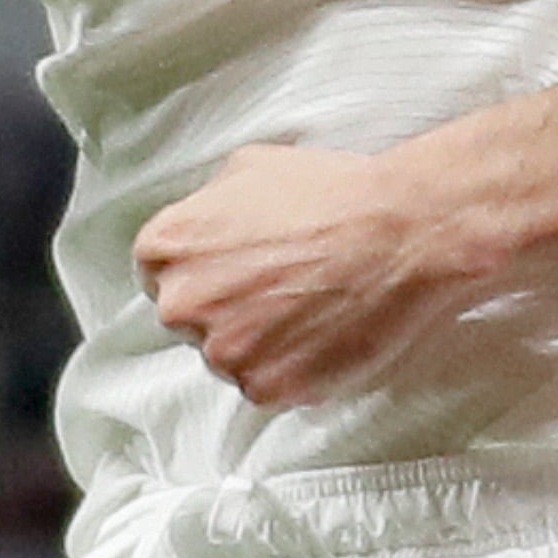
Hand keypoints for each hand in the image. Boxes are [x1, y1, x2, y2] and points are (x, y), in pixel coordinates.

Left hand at [131, 138, 503, 406]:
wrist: (399, 235)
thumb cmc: (331, 194)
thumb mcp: (248, 169)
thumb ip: (207, 205)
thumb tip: (205, 223)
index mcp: (164, 247)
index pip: (158, 274)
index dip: (202, 272)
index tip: (235, 272)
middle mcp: (180, 303)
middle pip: (188, 319)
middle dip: (225, 309)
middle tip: (280, 291)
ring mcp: (221, 352)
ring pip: (227, 358)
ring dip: (258, 344)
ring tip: (309, 311)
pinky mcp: (264, 388)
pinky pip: (265, 386)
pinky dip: (292, 371)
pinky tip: (323, 338)